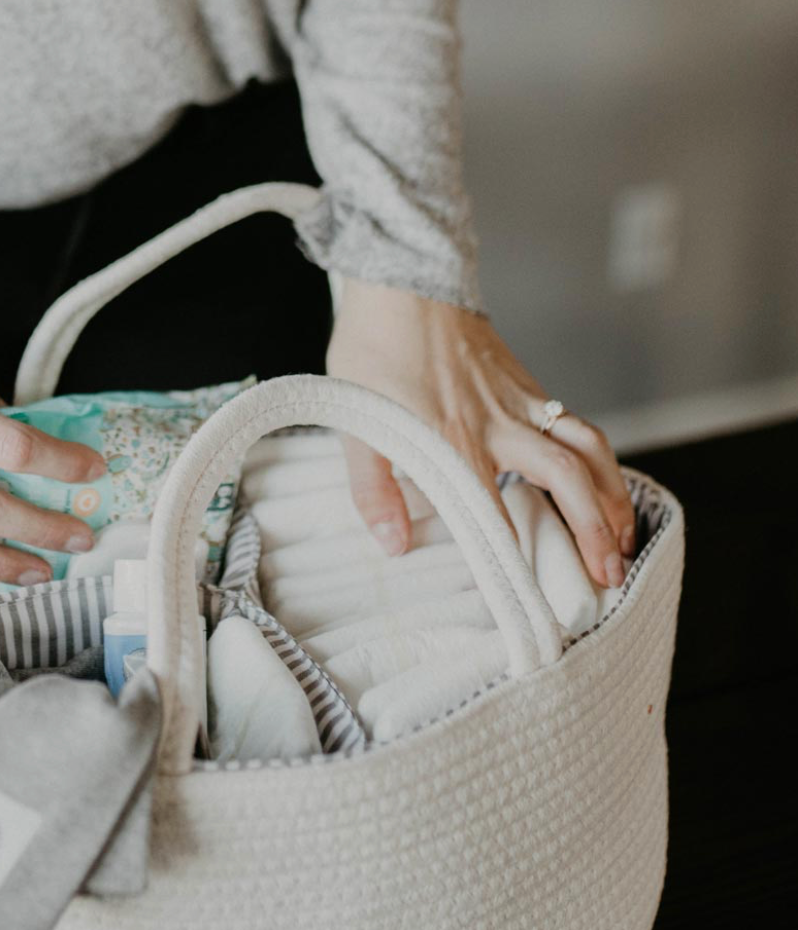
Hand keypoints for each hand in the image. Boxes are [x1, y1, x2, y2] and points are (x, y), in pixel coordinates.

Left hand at [326, 279, 636, 590]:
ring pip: (585, 450)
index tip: (532, 601)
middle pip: (564, 481)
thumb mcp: (354, 422)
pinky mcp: (527, 385)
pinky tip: (601, 484)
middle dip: (592, 533)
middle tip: (607, 576)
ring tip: (623, 539)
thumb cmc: (373, 347)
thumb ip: (372, 488)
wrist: (401, 278)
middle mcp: (497, 425)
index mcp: (452, 441)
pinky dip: (599, 459)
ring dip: (610, 497)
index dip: (516, 560)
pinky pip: (577, 424)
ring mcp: (519, 402)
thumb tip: (393, 545)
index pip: (494, 515)